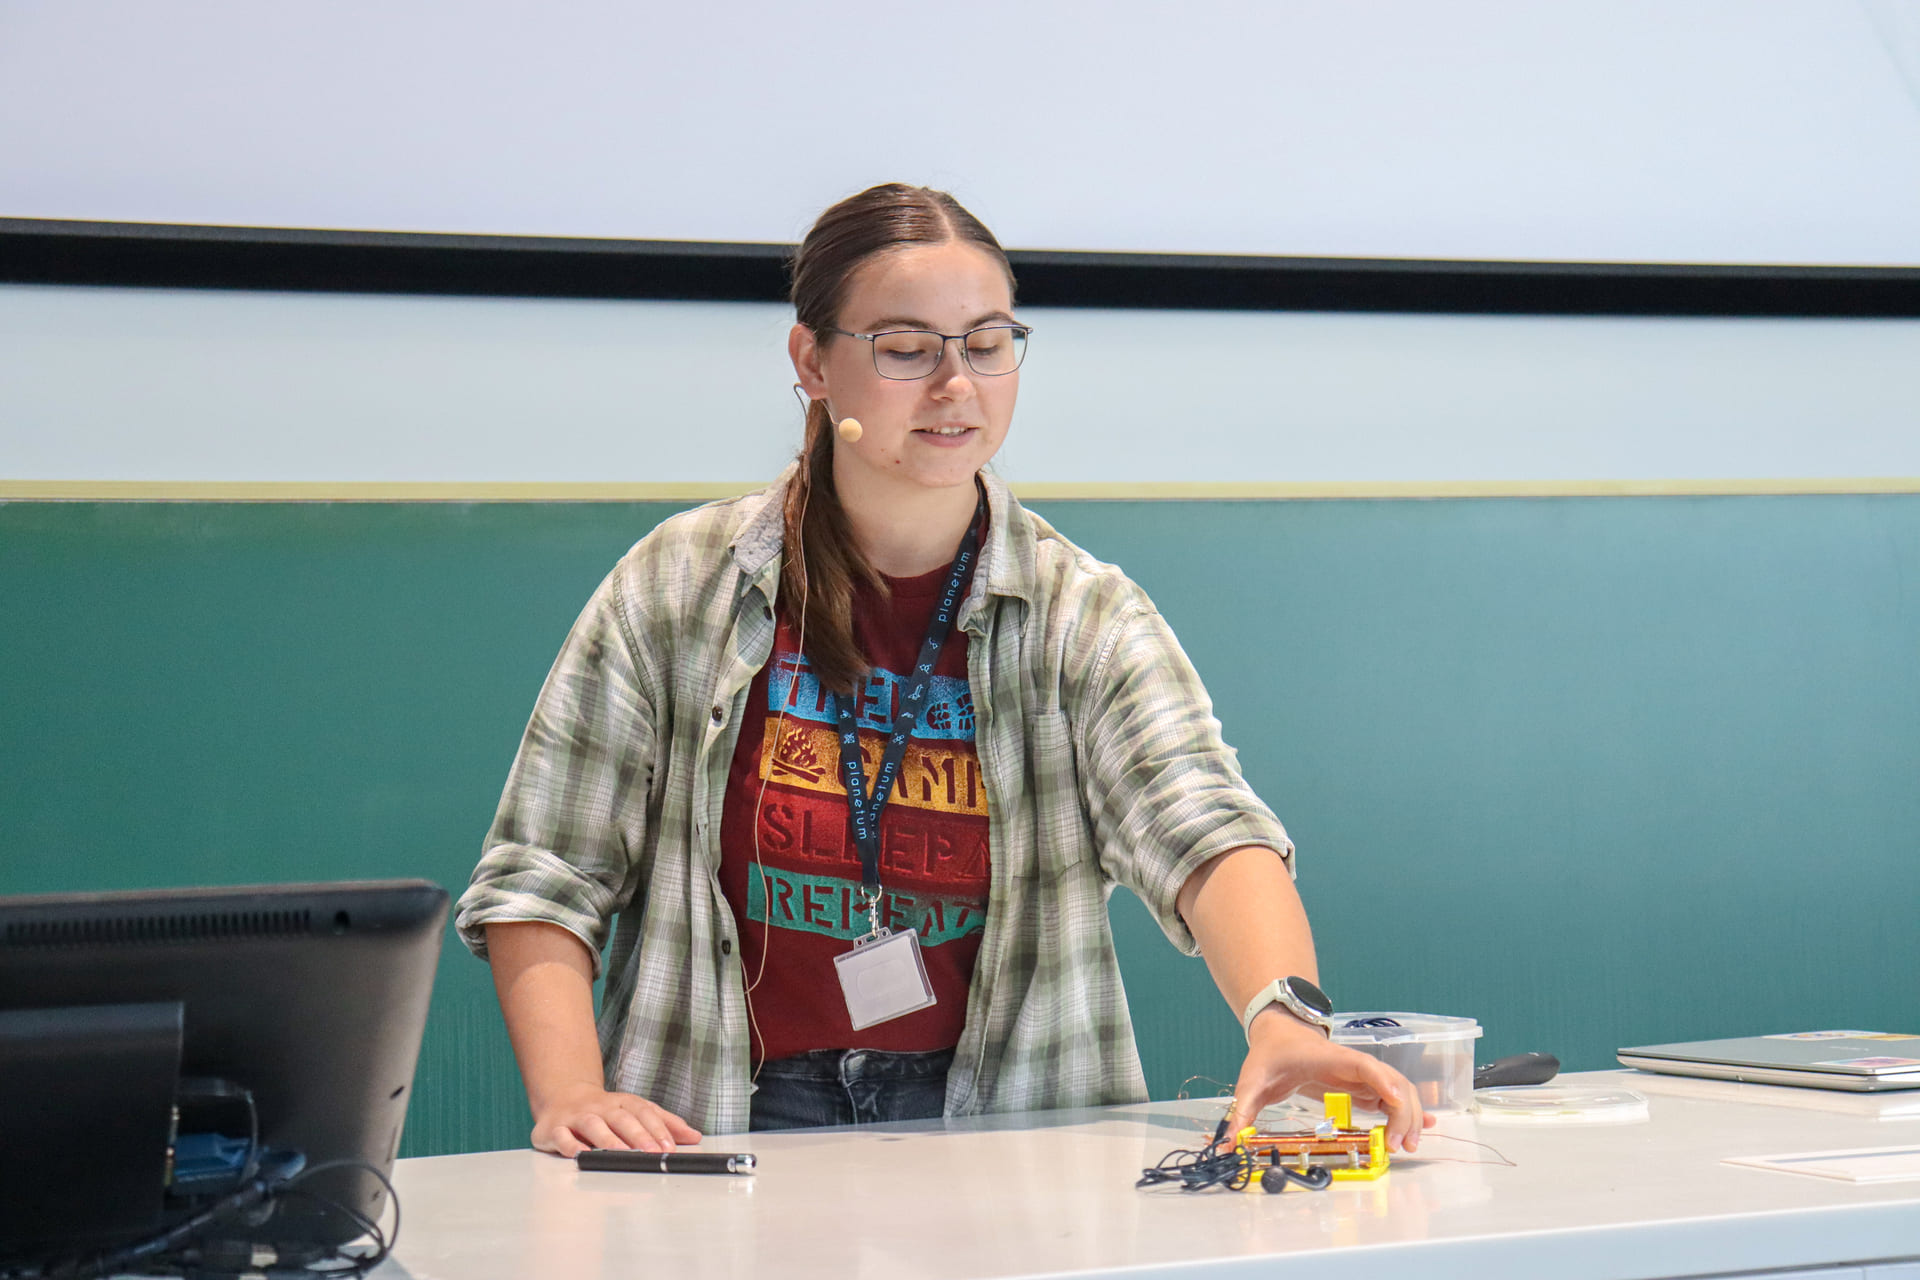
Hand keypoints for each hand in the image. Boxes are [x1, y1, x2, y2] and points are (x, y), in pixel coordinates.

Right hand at [531, 1082, 701, 1156]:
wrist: (561, 1097)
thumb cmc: (604, 1111)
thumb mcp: (635, 1112)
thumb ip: (663, 1124)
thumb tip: (694, 1136)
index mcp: (622, 1103)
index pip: (643, 1112)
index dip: (658, 1128)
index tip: (670, 1147)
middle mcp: (601, 1107)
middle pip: (621, 1118)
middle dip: (638, 1135)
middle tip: (653, 1152)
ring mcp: (576, 1116)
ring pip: (593, 1125)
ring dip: (608, 1139)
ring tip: (622, 1153)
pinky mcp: (553, 1128)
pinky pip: (561, 1136)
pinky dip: (570, 1145)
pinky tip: (581, 1155)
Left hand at [1224, 1010, 1435, 1152]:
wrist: (1279, 1032)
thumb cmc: (1269, 1055)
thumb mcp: (1250, 1082)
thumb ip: (1240, 1113)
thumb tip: (1226, 1146)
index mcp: (1329, 1059)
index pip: (1363, 1065)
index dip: (1382, 1080)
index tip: (1395, 1101)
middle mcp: (1353, 1065)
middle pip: (1391, 1082)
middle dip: (1401, 1111)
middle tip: (1396, 1146)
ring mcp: (1361, 1075)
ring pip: (1398, 1090)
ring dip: (1407, 1115)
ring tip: (1404, 1146)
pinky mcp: (1362, 1086)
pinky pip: (1391, 1097)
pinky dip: (1406, 1111)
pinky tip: (1421, 1128)